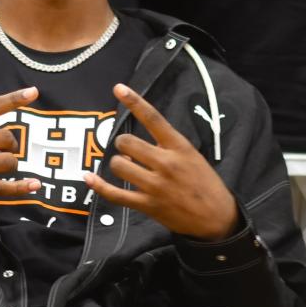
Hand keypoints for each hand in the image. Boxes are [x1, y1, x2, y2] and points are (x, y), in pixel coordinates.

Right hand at [0, 86, 41, 241]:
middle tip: (5, 149)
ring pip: (6, 161)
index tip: (33, 92)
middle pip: (5, 137)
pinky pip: (1, 187)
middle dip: (11, 144)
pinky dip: (20, 187)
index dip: (13, 99)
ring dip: (11, 163)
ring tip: (3, 165)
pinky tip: (33, 185)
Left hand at [84, 83, 237, 240]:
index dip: (134, 101)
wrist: (217, 218)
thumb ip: (168, 147)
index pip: (153, 118)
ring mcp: (155, 185)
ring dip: (118, 164)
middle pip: (127, 143)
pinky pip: (115, 194)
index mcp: (180, 147)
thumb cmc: (205, 184)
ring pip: (119, 165)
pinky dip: (99, 186)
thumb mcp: (193, 157)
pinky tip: (88, 177)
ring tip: (127, 168)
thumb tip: (138, 145)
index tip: (118, 88)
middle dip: (122, 144)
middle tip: (128, 151)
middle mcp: (166, 163)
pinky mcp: (148, 204)